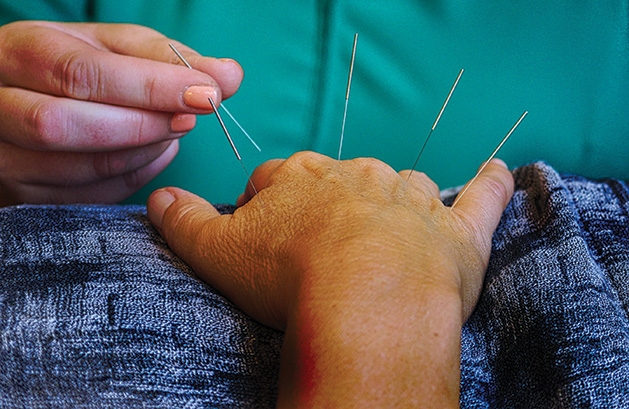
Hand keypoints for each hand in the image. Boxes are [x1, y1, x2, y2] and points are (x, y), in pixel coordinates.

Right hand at [0, 21, 242, 204]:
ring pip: (79, 166)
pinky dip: (135, 175)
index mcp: (18, 52)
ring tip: (175, 129)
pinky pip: (89, 195)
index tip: (207, 93)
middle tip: (192, 117)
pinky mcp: (25, 195)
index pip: (80, 73)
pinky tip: (155, 152)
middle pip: (65, 124)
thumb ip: (166, 58)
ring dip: (144, 151)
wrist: (26, 98)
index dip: (150, 87)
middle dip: (143, 124)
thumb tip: (230, 75)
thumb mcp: (115, 48)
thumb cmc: (76, 66)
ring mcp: (6, 157)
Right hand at [147, 152, 513, 406]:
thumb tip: (157, 199)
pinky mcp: (457, 230)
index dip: (270, 204)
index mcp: (302, 180)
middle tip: (323, 245)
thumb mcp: (216, 251)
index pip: (279, 178)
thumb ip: (182, 221)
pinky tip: (500, 172)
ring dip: (396, 201)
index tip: (269, 231)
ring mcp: (411, 200)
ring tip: (391, 228)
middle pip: (340, 180)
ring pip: (402, 187)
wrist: (363, 297)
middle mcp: (357, 178)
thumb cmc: (289, 274)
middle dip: (330, 204)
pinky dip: (492, 185)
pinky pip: (482, 197)